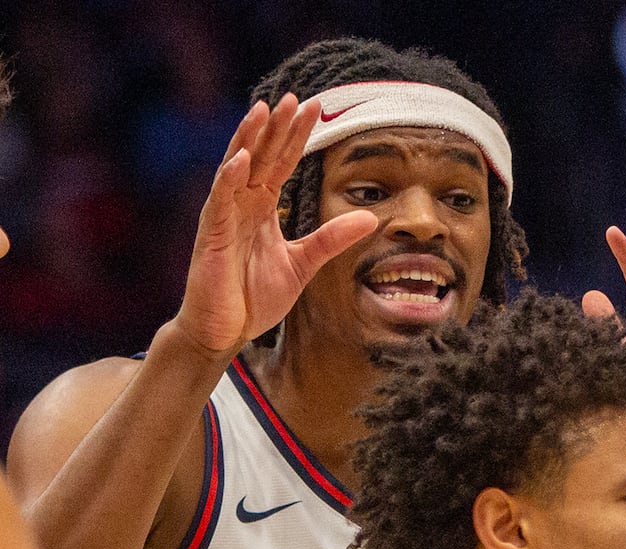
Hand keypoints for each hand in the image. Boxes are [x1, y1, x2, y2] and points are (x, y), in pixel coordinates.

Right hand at [174, 94, 376, 355]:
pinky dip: (228, 178)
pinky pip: (219, 202)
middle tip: (296, 97)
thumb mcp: (303, 263)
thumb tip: (372, 218)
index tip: (317, 108)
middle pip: (261, 156)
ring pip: (236, 168)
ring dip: (250, 138)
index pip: (282, 163)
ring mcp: (223, 218)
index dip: (297, 136)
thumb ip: (332, 238)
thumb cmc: (254, 297)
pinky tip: (241, 158)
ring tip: (264, 109)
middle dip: (278, 127)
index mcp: (261, 208)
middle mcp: (241, 205)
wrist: (225, 330)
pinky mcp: (211, 237)